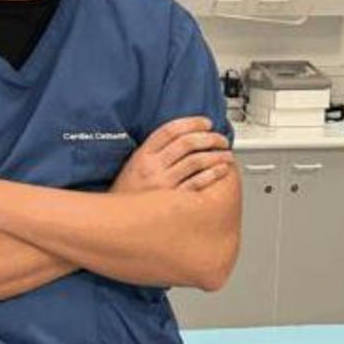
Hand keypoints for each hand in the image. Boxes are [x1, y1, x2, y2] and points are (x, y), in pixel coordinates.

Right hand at [111, 117, 233, 193]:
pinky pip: (198, 183)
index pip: (170, 130)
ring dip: (216, 155)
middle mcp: (152, 167)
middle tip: (220, 138)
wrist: (117, 220)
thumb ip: (153, 152)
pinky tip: (221, 170)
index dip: (192, 122)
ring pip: (196, 161)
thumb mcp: (133, 166)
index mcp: (142, 155)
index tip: (206, 122)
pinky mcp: (173, 200)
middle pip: (187, 143)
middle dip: (209, 137)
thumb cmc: (128, 193)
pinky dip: (213, 174)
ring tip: (226, 154)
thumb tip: (181, 138)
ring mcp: (163, 183)